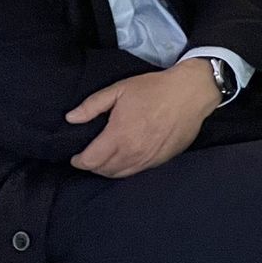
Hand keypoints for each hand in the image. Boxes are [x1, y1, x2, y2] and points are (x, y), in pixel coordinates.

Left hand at [66, 60, 218, 177]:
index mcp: (119, 135)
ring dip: (109, 170)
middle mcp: (132, 152)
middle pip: (104, 170)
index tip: (76, 156)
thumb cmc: (154, 89)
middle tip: (91, 156)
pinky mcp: (162, 159)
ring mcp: (148, 158)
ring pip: (120, 174)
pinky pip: (138, 170)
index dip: (79, 161)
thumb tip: (70, 118)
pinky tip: (126, 158)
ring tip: (106, 160)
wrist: (191, 92)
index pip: (90, 161)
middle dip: (93, 166)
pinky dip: (127, 168)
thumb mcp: (119, 90)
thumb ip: (92, 105)